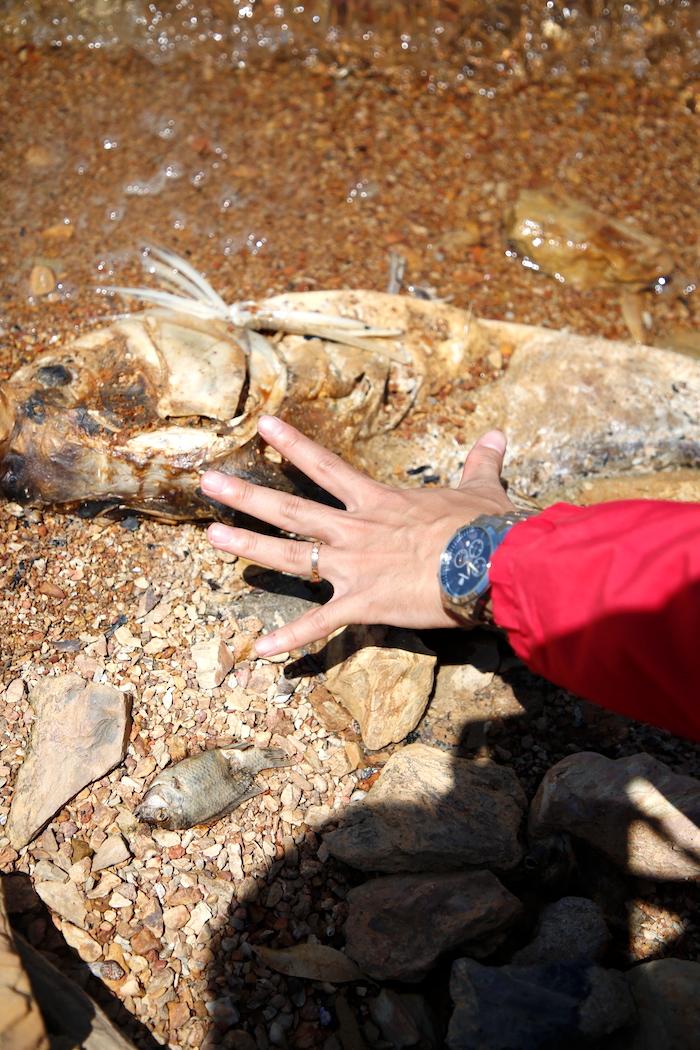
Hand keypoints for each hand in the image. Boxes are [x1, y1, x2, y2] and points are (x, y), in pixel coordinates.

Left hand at [201, 416, 513, 656]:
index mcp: (378, 502)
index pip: (326, 467)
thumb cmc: (484, 528)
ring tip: (212, 538)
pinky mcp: (363, 604)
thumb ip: (481, 463)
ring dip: (250, 547)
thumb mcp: (481, 490)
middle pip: (291, 508)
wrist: (489, 563)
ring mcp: (354, 567)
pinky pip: (320, 626)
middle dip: (247, 494)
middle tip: (207, 481)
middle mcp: (355, 530)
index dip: (294, 445)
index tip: (263, 426)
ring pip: (292, 555)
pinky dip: (291, 640)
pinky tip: (259, 651)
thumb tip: (499, 436)